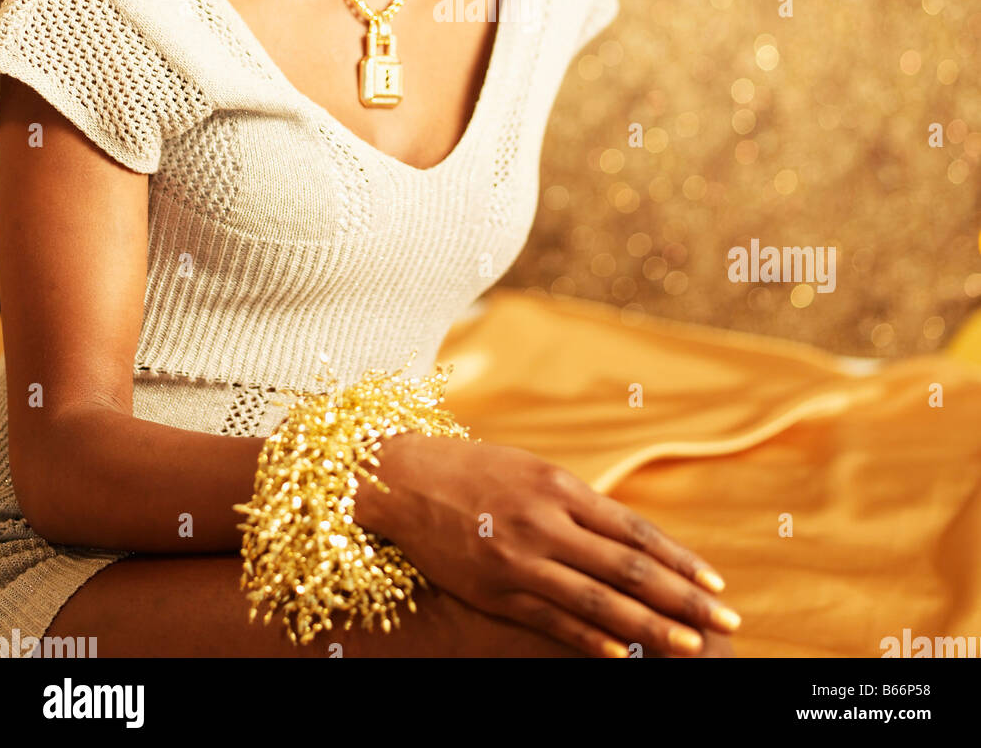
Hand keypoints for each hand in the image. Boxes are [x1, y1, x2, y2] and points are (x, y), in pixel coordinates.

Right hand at [360, 431, 741, 659]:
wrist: (401, 477)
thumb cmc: (472, 471)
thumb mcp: (530, 472)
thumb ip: (574, 503)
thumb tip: (624, 536)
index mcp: (562, 487)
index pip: (635, 531)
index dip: (679, 559)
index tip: (716, 582)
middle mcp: (548, 521)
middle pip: (630, 568)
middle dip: (684, 597)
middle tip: (726, 620)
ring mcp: (522, 557)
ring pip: (599, 600)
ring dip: (651, 627)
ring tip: (691, 645)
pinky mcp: (495, 588)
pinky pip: (552, 619)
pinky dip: (591, 640)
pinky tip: (622, 656)